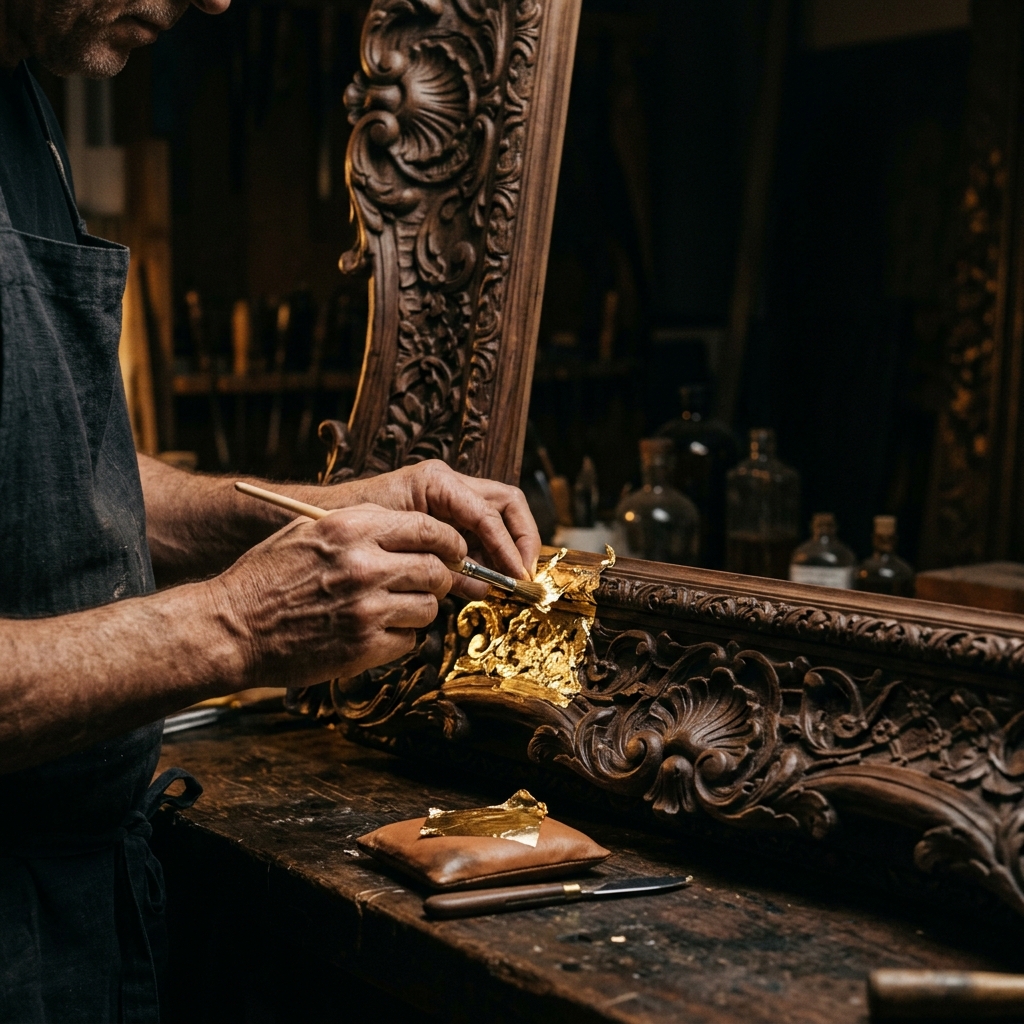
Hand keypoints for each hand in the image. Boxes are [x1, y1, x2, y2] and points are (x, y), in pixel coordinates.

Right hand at [215, 504, 464, 687]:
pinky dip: (398, 638)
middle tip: (427, 584)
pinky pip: (409, 640)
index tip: (453, 551)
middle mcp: (364, 566)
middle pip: (437, 570)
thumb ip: (360, 525)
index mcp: (351, 530)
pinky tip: (372, 632)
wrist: (232, 628)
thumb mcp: (308, 531)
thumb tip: (412, 530)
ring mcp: (366, 609)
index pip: (429, 529)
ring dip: (417, 610)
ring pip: (428, 607)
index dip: (449, 542)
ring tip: (389, 609)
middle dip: (439, 578)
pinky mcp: (364, 647)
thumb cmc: (266, 577)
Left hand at [325, 461, 540, 598]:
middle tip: (524, 574)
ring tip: (510, 580)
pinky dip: (490, 553)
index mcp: (436, 482)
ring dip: (509, 547)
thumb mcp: (399, 548)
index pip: (489, 512)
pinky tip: (488, 579)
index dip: (508, 546)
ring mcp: (450, 496)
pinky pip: (480, 530)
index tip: (516, 575)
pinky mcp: (447, 514)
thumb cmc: (352, 528)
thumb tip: (484, 587)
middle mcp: (448, 483)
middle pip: (507, 503)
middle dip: (522, 538)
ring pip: (500, 514)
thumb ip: (444, 567)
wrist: (322, 520)